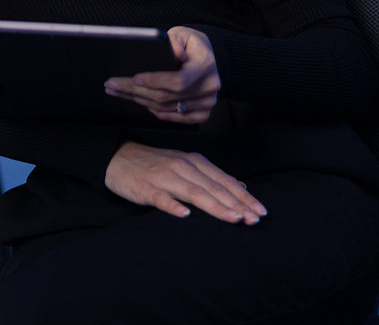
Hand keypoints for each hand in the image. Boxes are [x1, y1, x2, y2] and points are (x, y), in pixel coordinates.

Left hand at [103, 25, 220, 123]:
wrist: (205, 56)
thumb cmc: (189, 44)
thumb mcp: (182, 34)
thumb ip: (175, 41)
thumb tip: (174, 51)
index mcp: (205, 64)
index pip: (178, 80)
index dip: (154, 81)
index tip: (134, 78)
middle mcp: (209, 86)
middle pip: (167, 96)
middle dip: (135, 90)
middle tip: (112, 84)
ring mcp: (208, 103)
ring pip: (166, 108)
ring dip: (139, 100)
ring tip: (118, 91)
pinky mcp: (202, 113)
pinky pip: (174, 117)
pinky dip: (155, 111)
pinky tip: (140, 101)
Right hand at [105, 141, 266, 224]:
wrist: (117, 157)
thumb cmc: (155, 164)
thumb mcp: (186, 165)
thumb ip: (212, 176)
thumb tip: (241, 186)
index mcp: (194, 162)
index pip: (224, 181)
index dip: (244, 197)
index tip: (261, 212)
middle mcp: (182, 167)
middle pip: (213, 188)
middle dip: (236, 204)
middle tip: (254, 220)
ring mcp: (163, 178)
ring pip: (193, 192)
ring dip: (215, 206)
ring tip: (233, 218)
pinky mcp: (145, 188)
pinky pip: (161, 198)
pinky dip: (173, 206)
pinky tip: (185, 215)